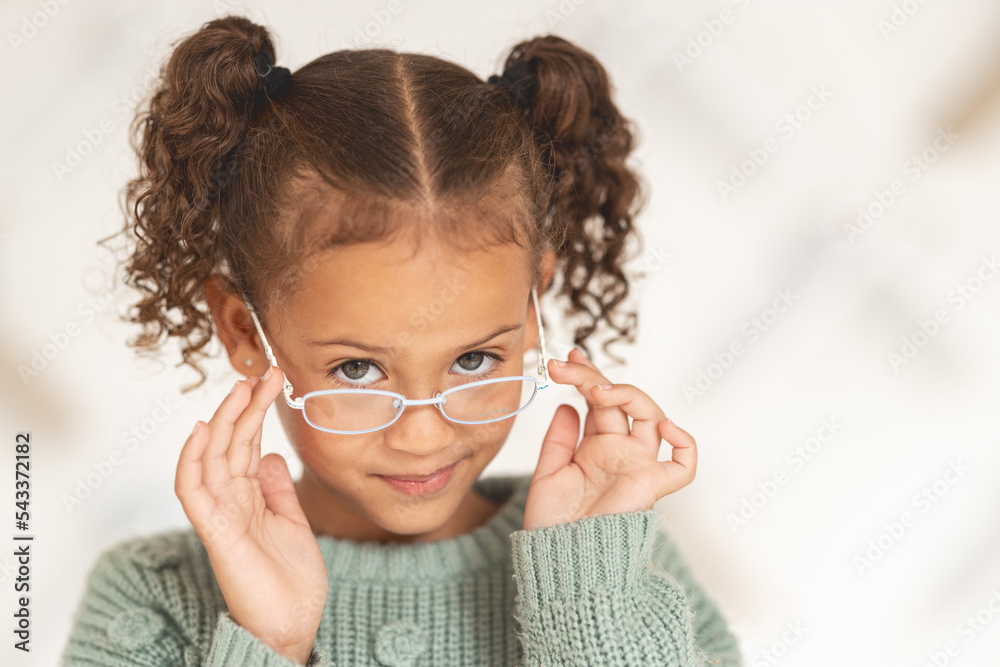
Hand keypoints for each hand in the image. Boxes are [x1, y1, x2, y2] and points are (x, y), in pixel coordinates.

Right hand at [175, 369, 326, 663]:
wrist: (291, 624)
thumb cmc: (291, 581)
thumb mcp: (292, 522)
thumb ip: (278, 489)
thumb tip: (273, 455)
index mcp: (250, 498)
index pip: (248, 446)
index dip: (256, 413)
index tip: (274, 382)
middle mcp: (231, 501)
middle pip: (232, 444)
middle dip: (245, 407)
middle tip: (264, 374)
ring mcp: (221, 514)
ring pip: (214, 458)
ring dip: (225, 421)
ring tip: (240, 388)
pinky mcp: (215, 531)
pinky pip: (194, 491)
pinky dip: (194, 460)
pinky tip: (204, 430)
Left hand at [523, 348, 696, 530]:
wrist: (559, 556)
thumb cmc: (553, 523)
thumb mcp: (548, 472)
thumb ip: (558, 438)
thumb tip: (568, 405)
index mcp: (596, 448)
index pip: (601, 402)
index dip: (587, 377)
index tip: (567, 359)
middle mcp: (620, 452)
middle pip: (622, 402)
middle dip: (595, 378)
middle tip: (567, 366)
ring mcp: (638, 465)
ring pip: (651, 416)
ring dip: (627, 394)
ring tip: (595, 389)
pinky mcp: (652, 485)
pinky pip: (683, 464)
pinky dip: (684, 442)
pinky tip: (663, 425)